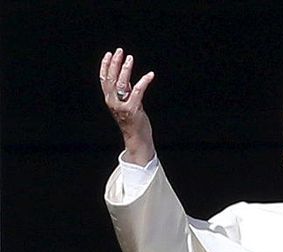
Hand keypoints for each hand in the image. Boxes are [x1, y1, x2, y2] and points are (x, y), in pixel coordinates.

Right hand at [100, 48, 154, 165]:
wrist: (137, 139)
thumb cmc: (134, 122)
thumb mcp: (128, 103)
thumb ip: (126, 92)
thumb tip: (128, 78)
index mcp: (110, 99)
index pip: (104, 79)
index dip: (106, 66)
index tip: (110, 54)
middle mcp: (113, 102)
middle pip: (111, 79)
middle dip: (115, 63)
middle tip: (120, 51)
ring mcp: (122, 106)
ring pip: (121, 84)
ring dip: (126, 70)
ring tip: (130, 58)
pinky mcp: (132, 110)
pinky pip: (138, 92)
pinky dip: (144, 82)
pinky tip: (150, 74)